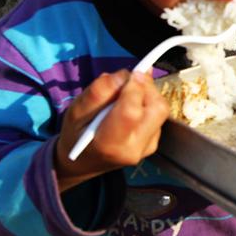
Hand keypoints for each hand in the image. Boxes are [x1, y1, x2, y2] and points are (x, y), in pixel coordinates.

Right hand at [55, 69, 169, 191]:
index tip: (131, 73)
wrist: (84, 161)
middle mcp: (133, 149)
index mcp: (109, 144)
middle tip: (131, 79)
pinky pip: (158, 115)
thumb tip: (124, 75)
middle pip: (157, 108)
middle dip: (147, 87)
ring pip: (160, 109)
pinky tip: (131, 105)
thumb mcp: (75, 111)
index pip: (131, 112)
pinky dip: (148, 103)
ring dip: (148, 93)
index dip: (135, 87)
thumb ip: (98, 92)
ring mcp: (146, 148)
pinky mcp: (153, 143)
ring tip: (128, 93)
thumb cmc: (77, 134)